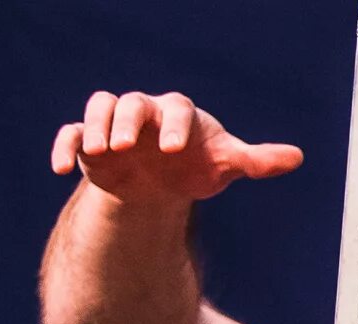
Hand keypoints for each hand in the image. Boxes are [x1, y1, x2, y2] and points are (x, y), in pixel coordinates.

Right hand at [51, 91, 301, 206]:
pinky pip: (71, 135)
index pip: (177, 109)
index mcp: (178, 113)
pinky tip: (60, 168)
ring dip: (97, 128)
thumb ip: (257, 161)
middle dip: (128, 124)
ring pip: (99, 109)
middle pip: (132, 104)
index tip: (176, 151)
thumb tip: (297, 158)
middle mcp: (144, 111)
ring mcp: (113, 124)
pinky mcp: (89, 141)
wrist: (161, 186)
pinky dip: (64, 146)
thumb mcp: (226, 165)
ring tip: (103, 154)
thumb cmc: (197, 168)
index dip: (175, 126)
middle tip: (128, 148)